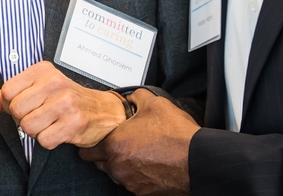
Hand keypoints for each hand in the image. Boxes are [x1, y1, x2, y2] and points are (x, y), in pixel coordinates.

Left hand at [0, 61, 125, 148]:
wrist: (101, 111)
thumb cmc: (63, 99)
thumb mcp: (33, 90)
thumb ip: (1, 98)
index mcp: (42, 70)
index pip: (7, 92)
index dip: (13, 103)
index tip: (30, 102)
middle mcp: (55, 82)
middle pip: (16, 111)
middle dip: (25, 118)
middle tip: (42, 113)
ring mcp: (66, 103)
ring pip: (28, 127)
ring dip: (37, 131)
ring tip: (51, 122)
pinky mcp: (74, 123)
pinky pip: (44, 141)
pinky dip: (49, 141)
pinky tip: (59, 130)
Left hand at [79, 89, 198, 194]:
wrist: (197, 159)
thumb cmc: (176, 134)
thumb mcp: (155, 104)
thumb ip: (136, 97)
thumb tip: (130, 97)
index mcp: (114, 145)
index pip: (86, 152)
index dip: (91, 144)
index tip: (96, 140)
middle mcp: (118, 167)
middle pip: (100, 164)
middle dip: (107, 154)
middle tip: (121, 143)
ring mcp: (130, 183)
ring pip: (116, 175)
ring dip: (122, 165)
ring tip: (140, 152)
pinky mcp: (143, 193)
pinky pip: (133, 184)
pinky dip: (137, 175)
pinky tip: (150, 164)